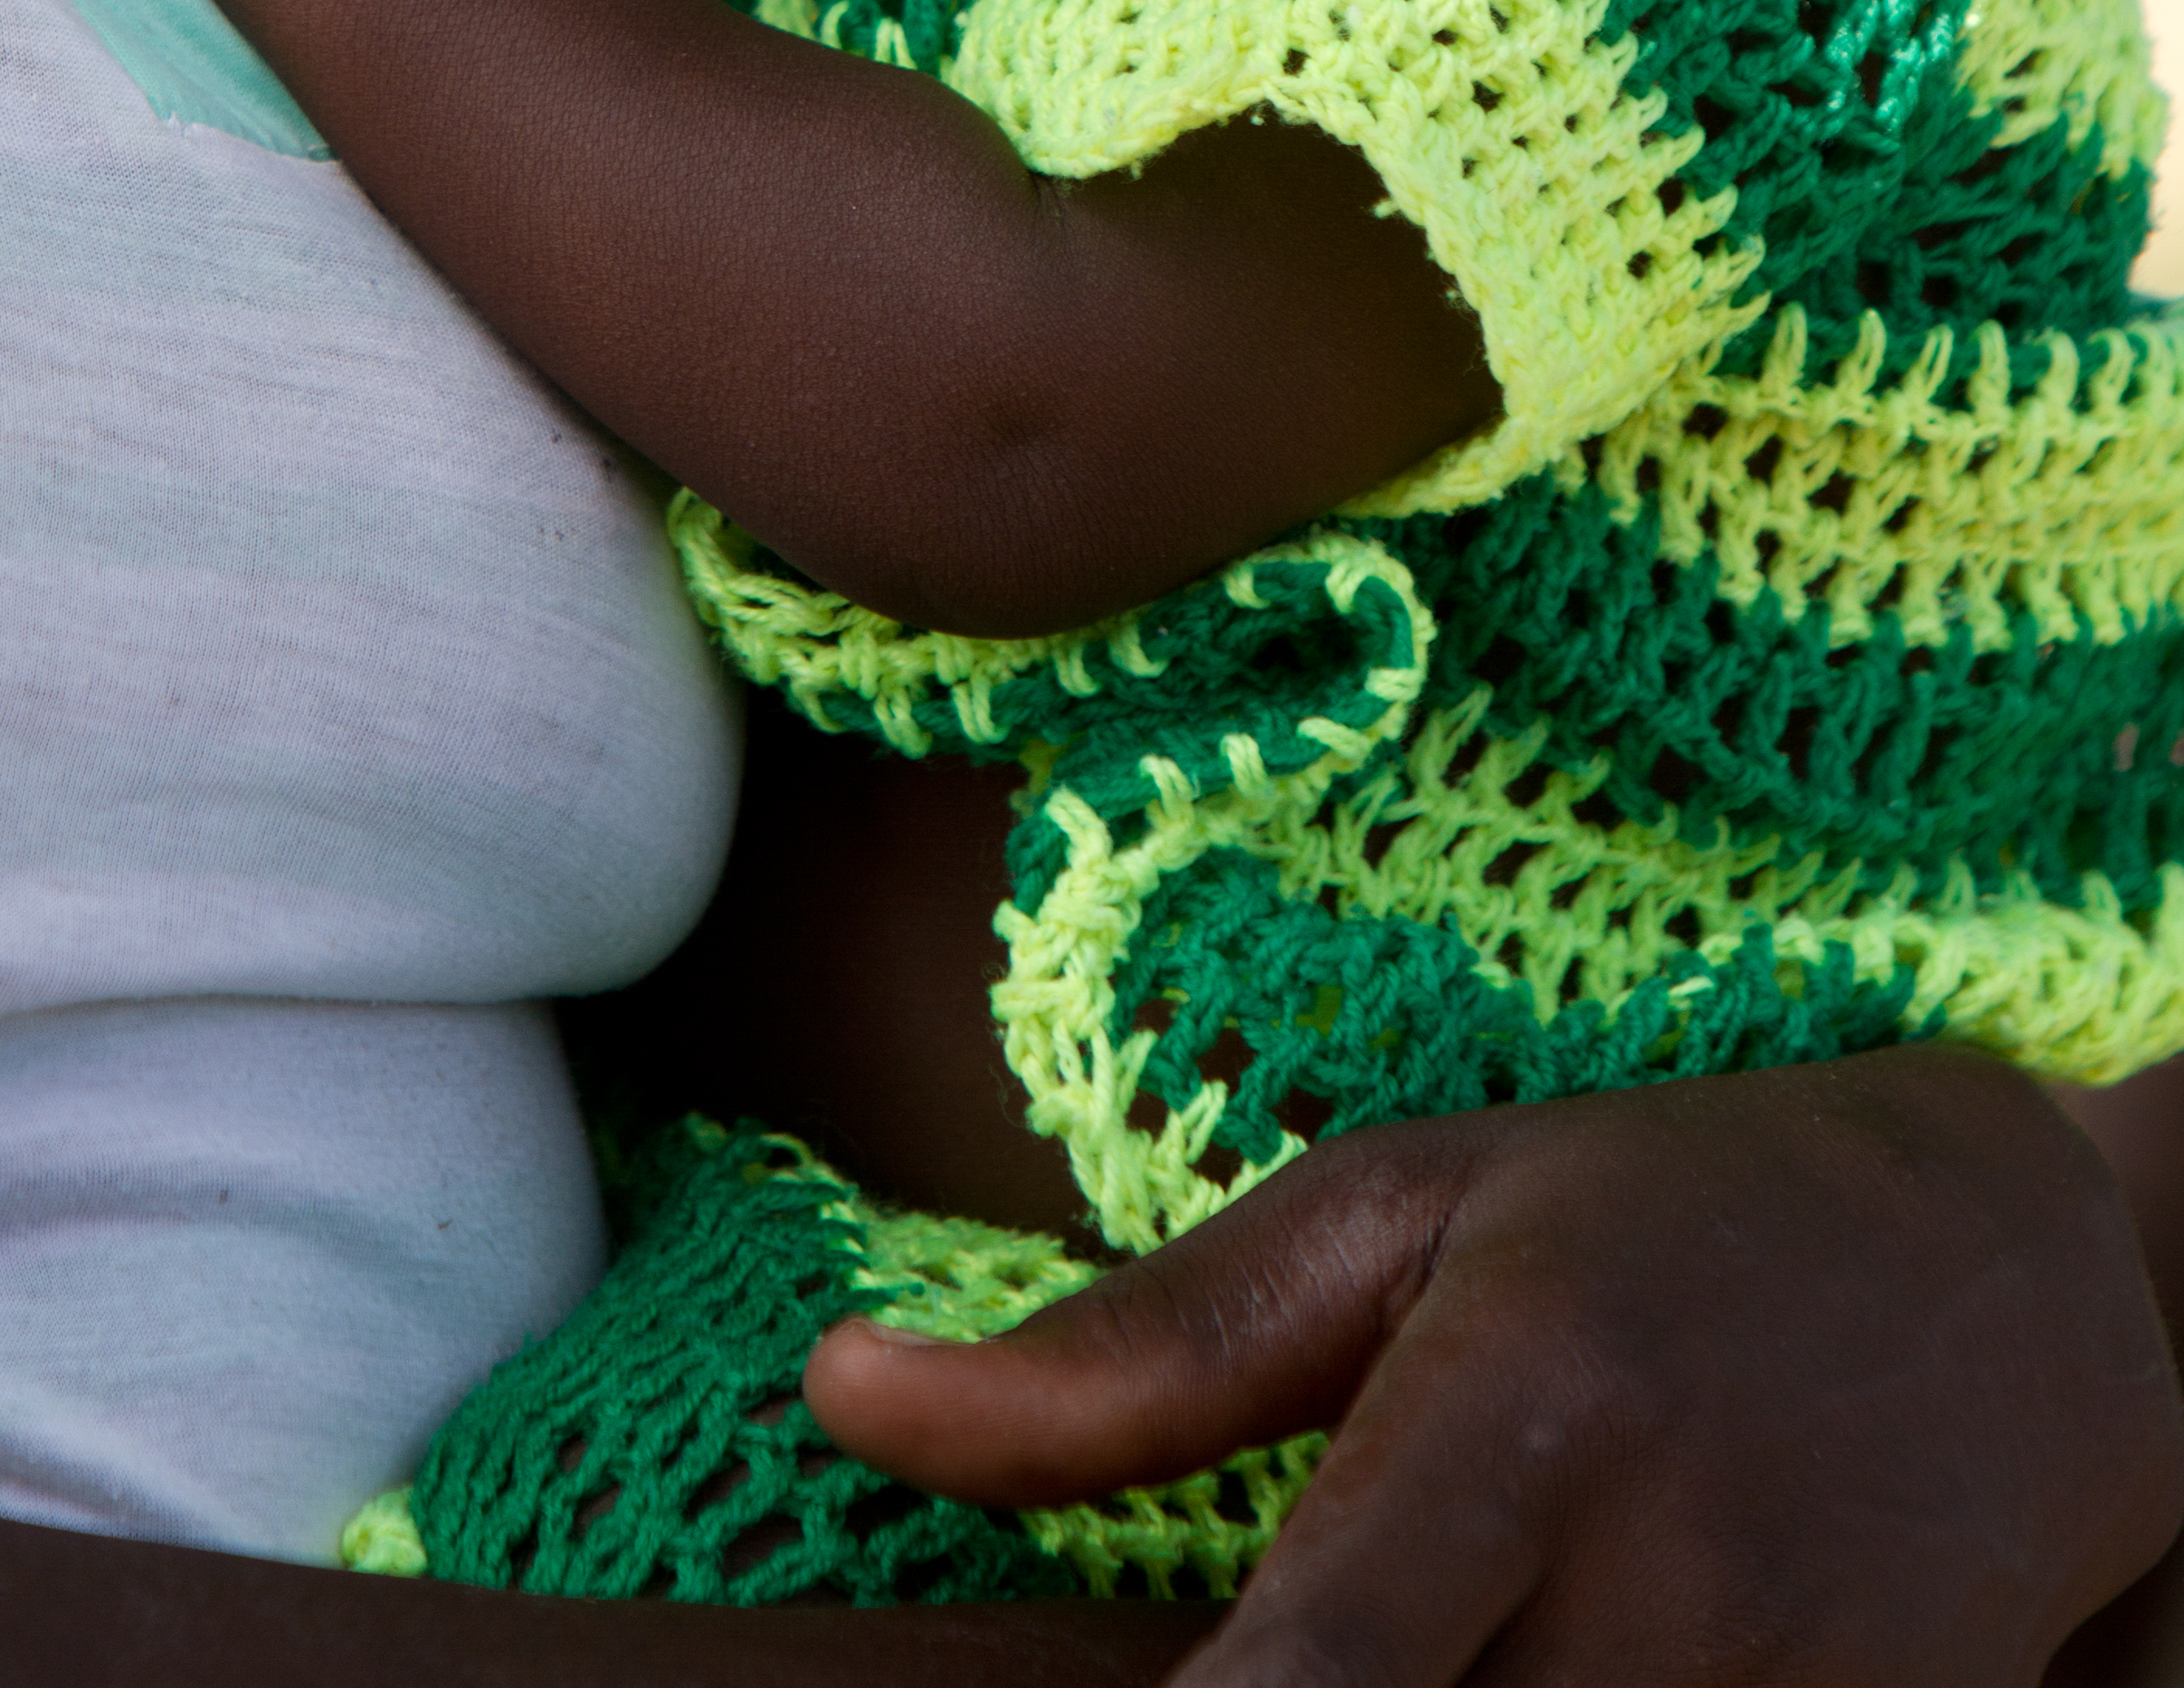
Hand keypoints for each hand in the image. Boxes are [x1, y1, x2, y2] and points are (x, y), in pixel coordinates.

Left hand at [805, 1050, 2183, 1681]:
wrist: (2010, 1277)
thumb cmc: (1650, 1216)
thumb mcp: (1393, 1208)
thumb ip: (1133, 1350)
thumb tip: (839, 1393)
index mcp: (1526, 1411)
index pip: (1339, 1660)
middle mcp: (1668, 1594)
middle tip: (1227, 1634)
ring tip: (1348, 1636)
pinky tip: (1496, 1665)